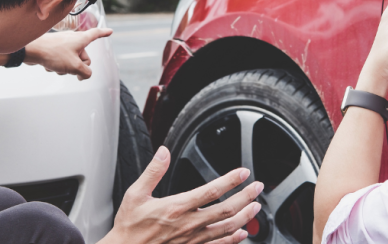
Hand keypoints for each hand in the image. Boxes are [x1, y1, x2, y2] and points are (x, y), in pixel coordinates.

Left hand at [24, 28, 112, 79]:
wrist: (31, 50)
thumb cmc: (53, 53)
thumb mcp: (74, 66)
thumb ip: (85, 72)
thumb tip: (86, 75)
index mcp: (81, 39)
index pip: (96, 34)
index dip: (104, 33)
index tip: (110, 31)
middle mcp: (73, 40)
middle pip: (84, 56)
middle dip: (79, 66)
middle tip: (72, 69)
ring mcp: (63, 44)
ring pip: (72, 61)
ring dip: (66, 67)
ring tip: (58, 66)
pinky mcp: (54, 49)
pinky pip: (62, 61)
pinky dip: (58, 65)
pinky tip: (50, 65)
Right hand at [106, 147, 262, 243]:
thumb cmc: (129, 225)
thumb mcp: (135, 194)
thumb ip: (152, 171)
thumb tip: (163, 151)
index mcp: (175, 208)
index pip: (210, 191)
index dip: (230, 181)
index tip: (243, 172)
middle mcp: (187, 224)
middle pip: (225, 210)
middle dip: (245, 197)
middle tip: (258, 187)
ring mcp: (192, 240)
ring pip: (226, 229)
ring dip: (245, 217)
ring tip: (256, 207)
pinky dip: (233, 239)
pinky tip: (242, 233)